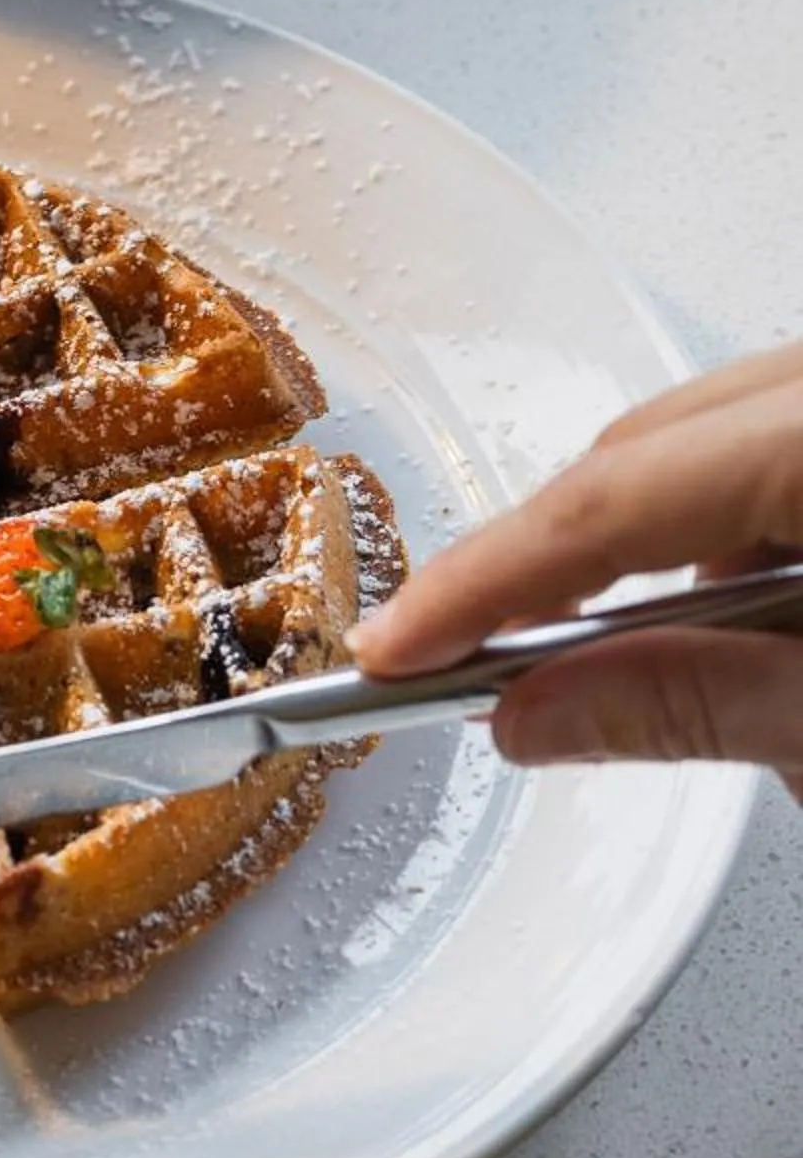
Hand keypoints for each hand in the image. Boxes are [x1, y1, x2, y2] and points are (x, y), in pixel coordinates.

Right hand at [350, 340, 802, 790]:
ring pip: (702, 444)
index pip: (608, 504)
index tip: (393, 650)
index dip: (481, 581)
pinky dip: (736, 529)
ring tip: (663, 664)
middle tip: (478, 666)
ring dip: (658, 552)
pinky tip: (759, 616)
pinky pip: (766, 444)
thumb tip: (536, 714)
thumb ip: (697, 705)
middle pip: (638, 453)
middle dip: (554, 565)